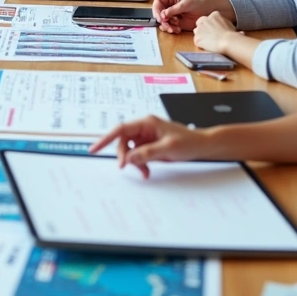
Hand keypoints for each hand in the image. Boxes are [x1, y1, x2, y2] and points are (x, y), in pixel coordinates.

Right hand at [89, 116, 204, 178]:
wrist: (202, 147)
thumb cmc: (189, 142)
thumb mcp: (168, 147)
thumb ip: (146, 153)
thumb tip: (129, 158)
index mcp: (146, 123)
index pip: (121, 130)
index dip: (105, 139)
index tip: (94, 149)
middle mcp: (144, 129)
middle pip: (123, 142)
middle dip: (125, 156)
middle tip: (126, 168)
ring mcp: (146, 138)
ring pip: (129, 151)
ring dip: (134, 163)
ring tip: (144, 172)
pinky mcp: (149, 147)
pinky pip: (137, 156)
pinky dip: (140, 165)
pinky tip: (147, 171)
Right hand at [151, 0, 209, 33]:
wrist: (207, 13)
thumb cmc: (199, 4)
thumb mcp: (186, 4)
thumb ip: (174, 9)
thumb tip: (163, 14)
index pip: (158, 2)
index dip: (156, 9)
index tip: (160, 16)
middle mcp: (170, 6)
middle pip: (158, 13)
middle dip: (161, 20)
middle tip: (166, 24)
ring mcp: (172, 15)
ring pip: (162, 21)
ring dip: (166, 26)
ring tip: (173, 28)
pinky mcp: (175, 23)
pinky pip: (168, 26)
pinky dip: (171, 29)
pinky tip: (177, 29)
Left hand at [192, 11, 238, 53]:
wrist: (228, 41)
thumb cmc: (233, 35)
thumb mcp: (233, 27)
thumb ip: (230, 27)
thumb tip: (241, 33)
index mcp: (214, 15)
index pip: (208, 18)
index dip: (211, 25)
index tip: (215, 30)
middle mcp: (204, 20)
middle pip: (200, 23)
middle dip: (203, 28)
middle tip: (210, 36)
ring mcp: (199, 29)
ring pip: (197, 31)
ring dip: (201, 35)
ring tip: (209, 42)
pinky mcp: (197, 38)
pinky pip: (197, 41)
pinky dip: (201, 44)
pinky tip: (208, 46)